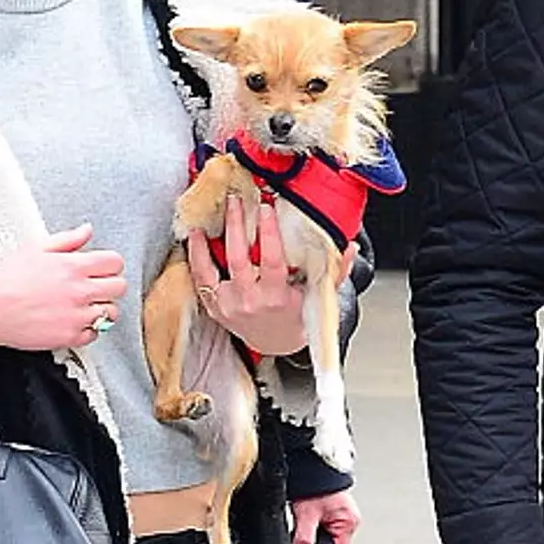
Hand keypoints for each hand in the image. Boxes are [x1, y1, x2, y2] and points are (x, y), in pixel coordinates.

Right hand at [0, 224, 126, 358]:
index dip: (110, 265)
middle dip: (110, 285)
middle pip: (119, 287)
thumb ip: (67, 240)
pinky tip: (74, 321)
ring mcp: (76, 315)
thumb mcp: (35, 248)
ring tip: (86, 306)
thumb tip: (86, 231)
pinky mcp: (69, 336)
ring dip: (102, 308)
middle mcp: (79, 291)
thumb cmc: (6, 279)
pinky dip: (88, 329)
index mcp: (73, 266)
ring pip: (111, 313)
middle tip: (96, 287)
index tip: (102, 269)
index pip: (115, 262)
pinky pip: (95, 334)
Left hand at [187, 193, 329, 356]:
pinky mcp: (214, 308)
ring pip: (212, 269)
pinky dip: (195, 258)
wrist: (276, 342)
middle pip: (238, 259)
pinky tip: (195, 237)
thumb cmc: (295, 315)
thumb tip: (348, 248)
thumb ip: (333, 272)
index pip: (271, 261)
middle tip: (236, 201)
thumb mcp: (318, 296)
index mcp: (276, 297)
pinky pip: (200, 280)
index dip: (268, 233)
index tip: (266, 208)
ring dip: (208, 241)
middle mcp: (250, 302)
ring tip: (207, 218)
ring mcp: (229, 306)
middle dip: (237, 226)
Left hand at [291, 489, 360, 543]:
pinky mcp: (336, 510)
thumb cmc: (313, 486)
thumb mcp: (306, 516)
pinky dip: (315, 522)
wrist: (310, 467)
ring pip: (326, 535)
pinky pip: (325, 525)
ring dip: (315, 530)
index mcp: (349, 522)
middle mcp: (350, 519)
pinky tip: (311, 513)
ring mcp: (344, 515)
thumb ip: (304, 541)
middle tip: (308, 524)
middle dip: (316, 539)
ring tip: (309, 515)